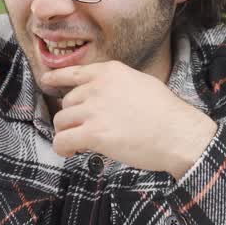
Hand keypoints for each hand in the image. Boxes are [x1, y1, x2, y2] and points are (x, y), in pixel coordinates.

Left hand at [44, 61, 216, 178]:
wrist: (178, 134)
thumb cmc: (166, 113)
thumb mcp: (140, 83)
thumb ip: (115, 85)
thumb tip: (98, 97)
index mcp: (110, 72)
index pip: (73, 72)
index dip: (56, 78)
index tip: (47, 82)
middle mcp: (98, 87)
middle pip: (67, 102)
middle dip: (72, 117)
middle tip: (83, 130)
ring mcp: (94, 110)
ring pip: (61, 121)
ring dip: (66, 133)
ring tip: (78, 143)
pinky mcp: (93, 134)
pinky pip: (63, 140)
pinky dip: (62, 148)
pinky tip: (70, 152)